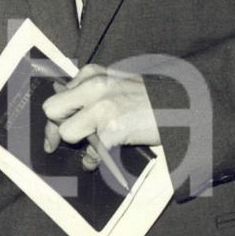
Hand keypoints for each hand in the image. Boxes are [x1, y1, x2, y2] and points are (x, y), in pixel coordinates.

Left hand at [42, 65, 159, 169]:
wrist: (182, 106)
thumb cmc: (150, 98)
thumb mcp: (116, 83)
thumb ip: (90, 93)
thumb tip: (64, 108)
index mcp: (93, 74)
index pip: (58, 96)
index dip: (55, 116)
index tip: (55, 129)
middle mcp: (93, 87)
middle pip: (52, 109)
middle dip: (54, 129)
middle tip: (56, 143)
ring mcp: (102, 108)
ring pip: (67, 132)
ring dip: (78, 144)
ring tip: (91, 149)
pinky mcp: (112, 130)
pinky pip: (91, 152)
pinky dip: (93, 160)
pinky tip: (96, 161)